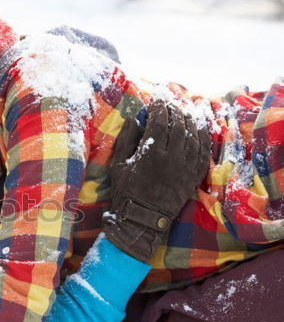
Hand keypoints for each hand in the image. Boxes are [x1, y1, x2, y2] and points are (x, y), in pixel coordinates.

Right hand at [103, 100, 210, 261]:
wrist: (142, 219)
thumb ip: (126, 139)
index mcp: (151, 154)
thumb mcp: (118, 165)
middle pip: (178, 126)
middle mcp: (172, 158)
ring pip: (193, 136)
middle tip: (170, 106)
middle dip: (175, 112)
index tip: (157, 102)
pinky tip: (199, 129)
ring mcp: (185, 167)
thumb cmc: (126, 192)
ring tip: (184, 114)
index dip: (159, 109)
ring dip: (189, 122)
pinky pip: (203, 152)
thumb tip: (134, 118)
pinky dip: (203, 137)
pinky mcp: (193, 176)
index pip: (160, 122)